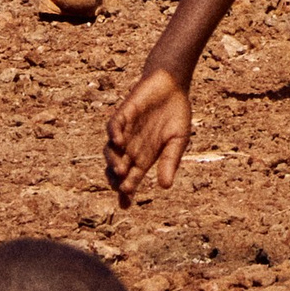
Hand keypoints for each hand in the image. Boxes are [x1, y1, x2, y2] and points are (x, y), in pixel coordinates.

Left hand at [106, 70, 191, 201]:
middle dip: (117, 180)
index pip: (132, 178)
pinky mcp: (124, 114)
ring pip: (111, 151)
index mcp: (145, 156)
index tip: (125, 205)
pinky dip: (114, 135)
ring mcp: (126, 131)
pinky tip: (120, 144)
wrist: (173, 85)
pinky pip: (114, 127)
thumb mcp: (178, 141)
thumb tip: (164, 187)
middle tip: (122, 189)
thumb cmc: (176, 114)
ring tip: (120, 172)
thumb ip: (170, 162)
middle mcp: (131, 147)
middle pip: (118, 168)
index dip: (126, 192)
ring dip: (113, 162)